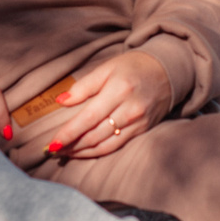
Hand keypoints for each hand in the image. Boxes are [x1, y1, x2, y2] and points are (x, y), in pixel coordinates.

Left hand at [40, 51, 172, 160]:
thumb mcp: (107, 68)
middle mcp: (129, 109)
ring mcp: (138, 122)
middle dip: (71, 146)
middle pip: (95, 135)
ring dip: (82, 152)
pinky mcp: (143, 130)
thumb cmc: (133, 67)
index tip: (52, 143)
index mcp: (118, 90)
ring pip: (105, 145)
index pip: (88, 118)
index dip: (69, 133)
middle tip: (52, 150)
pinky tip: (84, 152)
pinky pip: (116, 146)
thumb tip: (61, 101)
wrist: (167, 71)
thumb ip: (84, 86)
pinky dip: (97, 152)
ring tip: (64, 153)